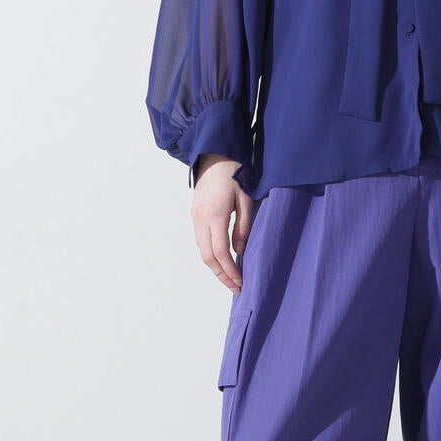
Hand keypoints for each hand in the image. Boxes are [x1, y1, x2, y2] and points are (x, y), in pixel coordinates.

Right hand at [189, 154, 254, 291]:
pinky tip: (223, 259)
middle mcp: (201, 219)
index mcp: (215, 215)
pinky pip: (200, 240)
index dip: (230, 271)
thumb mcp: (246, 199)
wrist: (214, 154)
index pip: (220, 252)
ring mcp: (195, 217)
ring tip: (231, 277)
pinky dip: (211, 254)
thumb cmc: (235, 173)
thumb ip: (244, 226)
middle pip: (207, 256)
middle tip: (236, 287)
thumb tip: (240, 251)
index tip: (240, 283)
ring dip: (215, 266)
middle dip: (221, 275)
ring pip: (202, 250)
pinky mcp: (195, 214)